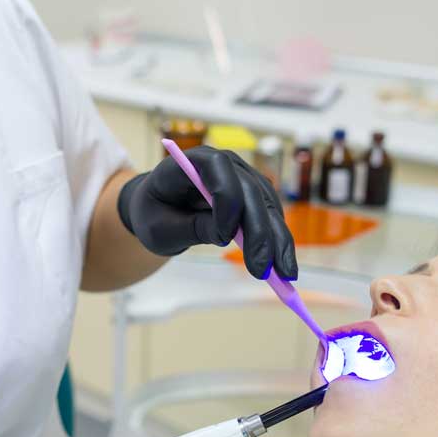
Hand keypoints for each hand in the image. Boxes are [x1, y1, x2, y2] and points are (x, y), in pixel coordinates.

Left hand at [117, 145, 298, 279]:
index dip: (226, 199)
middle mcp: (224, 164)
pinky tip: (282, 266)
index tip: (224, 238)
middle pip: (250, 191)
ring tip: (283, 275)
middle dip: (259, 232)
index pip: (218, 169)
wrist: (161, 209)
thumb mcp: (160, 228)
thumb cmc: (154, 214)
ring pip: (268, 206)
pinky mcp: (255, 195)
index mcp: (193, 161)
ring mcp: (243, 177)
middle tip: (261, 269)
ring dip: (277, 240)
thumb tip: (224, 236)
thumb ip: (190, 228)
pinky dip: (278, 240)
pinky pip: (272, 216)